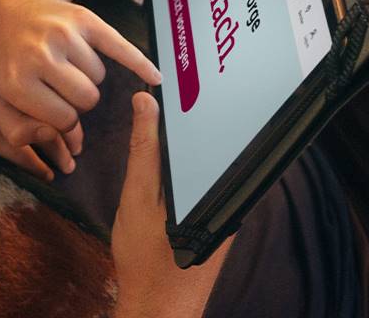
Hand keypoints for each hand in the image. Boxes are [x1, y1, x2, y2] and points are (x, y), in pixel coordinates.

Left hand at [0, 0, 162, 170]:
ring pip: (100, 76)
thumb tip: (68, 145)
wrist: (14, 8)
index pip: (64, 120)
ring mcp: (63, 34)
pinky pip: (120, 47)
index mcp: (16, 82)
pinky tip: (154, 78)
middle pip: (88, 98)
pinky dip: (140, 64)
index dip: (64, 120)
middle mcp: (39, 56)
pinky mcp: (84, 19)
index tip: (57, 112)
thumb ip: (20, 133)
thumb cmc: (9, 63)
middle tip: (63, 88)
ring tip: (68, 66)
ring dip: (89, 76)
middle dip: (79, 99)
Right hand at [0, 21, 69, 180]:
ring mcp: (7, 117)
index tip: (77, 111)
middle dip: (72, 132)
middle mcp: (22, 95)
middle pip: (59, 116)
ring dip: (60, 152)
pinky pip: (23, 156)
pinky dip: (38, 166)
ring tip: (70, 163)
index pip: (62, 92)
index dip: (72, 104)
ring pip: (46, 138)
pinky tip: (48, 174)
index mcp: (27, 73)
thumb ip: (12, 53)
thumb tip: (27, 49)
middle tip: (80, 145)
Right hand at [113, 92, 230, 317]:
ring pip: (211, 166)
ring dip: (192, 145)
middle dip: (198, 119)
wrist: (156, 312)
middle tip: (175, 87)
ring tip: (170, 115)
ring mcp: (226, 214)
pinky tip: (171, 161)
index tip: (193, 75)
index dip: (210, 100)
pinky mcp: (218, 225)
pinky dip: (190, 168)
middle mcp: (231, 199)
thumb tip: (144, 101)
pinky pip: (207, 184)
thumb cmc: (145, 259)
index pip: (224, 132)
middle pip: (218, 147)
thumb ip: (143, 148)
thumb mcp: (137, 196)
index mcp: (219, 188)